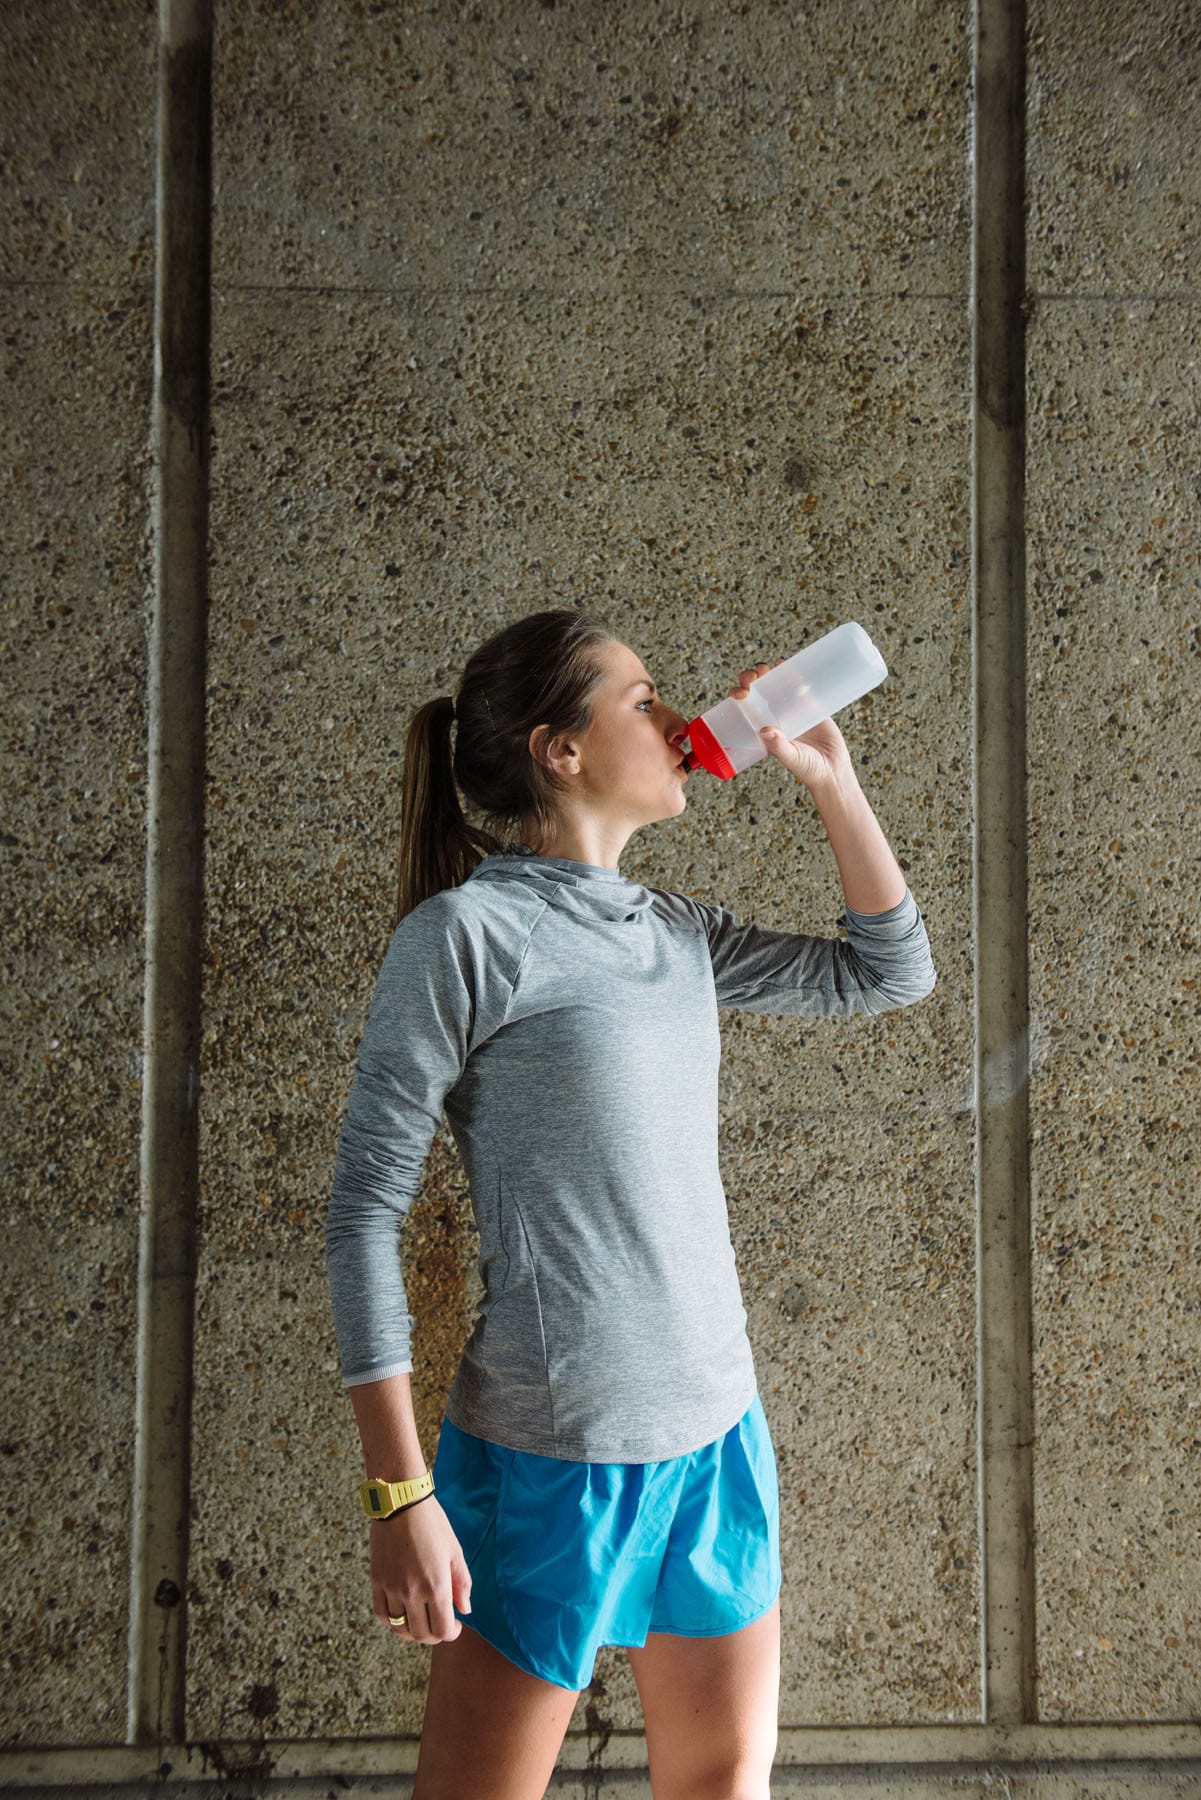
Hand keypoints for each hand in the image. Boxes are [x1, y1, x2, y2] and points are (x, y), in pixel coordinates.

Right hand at [370, 1496, 472, 1645]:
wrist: (401, 1502)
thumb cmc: (433, 1523)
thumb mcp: (455, 1550)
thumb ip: (462, 1583)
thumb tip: (465, 1610)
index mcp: (436, 1585)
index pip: (442, 1630)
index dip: (451, 1633)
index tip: (455, 1625)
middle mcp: (412, 1592)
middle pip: (421, 1634)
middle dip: (434, 1635)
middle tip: (440, 1624)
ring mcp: (391, 1588)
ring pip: (400, 1629)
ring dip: (413, 1631)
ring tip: (422, 1621)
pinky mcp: (377, 1581)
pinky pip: (382, 1614)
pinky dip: (392, 1622)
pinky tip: (402, 1614)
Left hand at [730, 660, 855, 793]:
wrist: (834, 770)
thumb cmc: (809, 770)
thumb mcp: (792, 759)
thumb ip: (779, 746)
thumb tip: (765, 730)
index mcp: (763, 729)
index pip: (744, 707)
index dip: (739, 695)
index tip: (741, 692)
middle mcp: (775, 717)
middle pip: (757, 691)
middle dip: (752, 679)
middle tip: (755, 675)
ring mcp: (792, 710)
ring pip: (776, 685)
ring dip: (770, 672)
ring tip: (769, 666)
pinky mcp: (811, 706)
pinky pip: (800, 686)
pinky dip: (793, 673)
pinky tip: (787, 663)